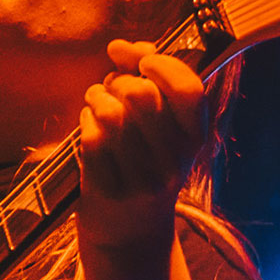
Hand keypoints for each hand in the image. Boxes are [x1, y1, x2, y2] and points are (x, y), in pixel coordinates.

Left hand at [78, 39, 206, 248]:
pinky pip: (91, 139)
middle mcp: (174, 162)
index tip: (145, 60)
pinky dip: (85, 122)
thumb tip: (123, 47)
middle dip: (120, 80)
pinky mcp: (110, 192)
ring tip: (97, 102)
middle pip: (142, 95)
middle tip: (114, 88)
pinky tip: (89, 126)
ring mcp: (142, 180)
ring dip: (98, 97)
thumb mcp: (159, 125)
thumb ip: (147, 78)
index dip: (163, 65)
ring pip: (112, 114)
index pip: (189, 90)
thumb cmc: (142, 161)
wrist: (129, 233)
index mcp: (194, 139)